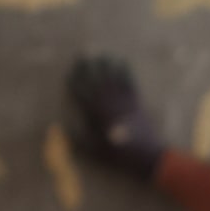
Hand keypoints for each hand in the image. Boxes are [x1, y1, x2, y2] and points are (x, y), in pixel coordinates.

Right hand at [67, 54, 166, 180]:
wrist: (147, 156)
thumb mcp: (94, 151)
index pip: (82, 93)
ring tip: (101, 54)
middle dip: (89, 67)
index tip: (70, 71)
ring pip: (113, 78)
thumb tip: (61, 126)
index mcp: (96, 115)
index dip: (75, 81)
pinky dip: (125, 71)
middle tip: (83, 54)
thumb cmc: (119, 156)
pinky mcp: (136, 102)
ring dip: (106, 65)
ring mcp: (123, 101)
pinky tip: (122, 62)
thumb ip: (77, 139)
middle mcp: (109, 104)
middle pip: (96, 80)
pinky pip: (129, 82)